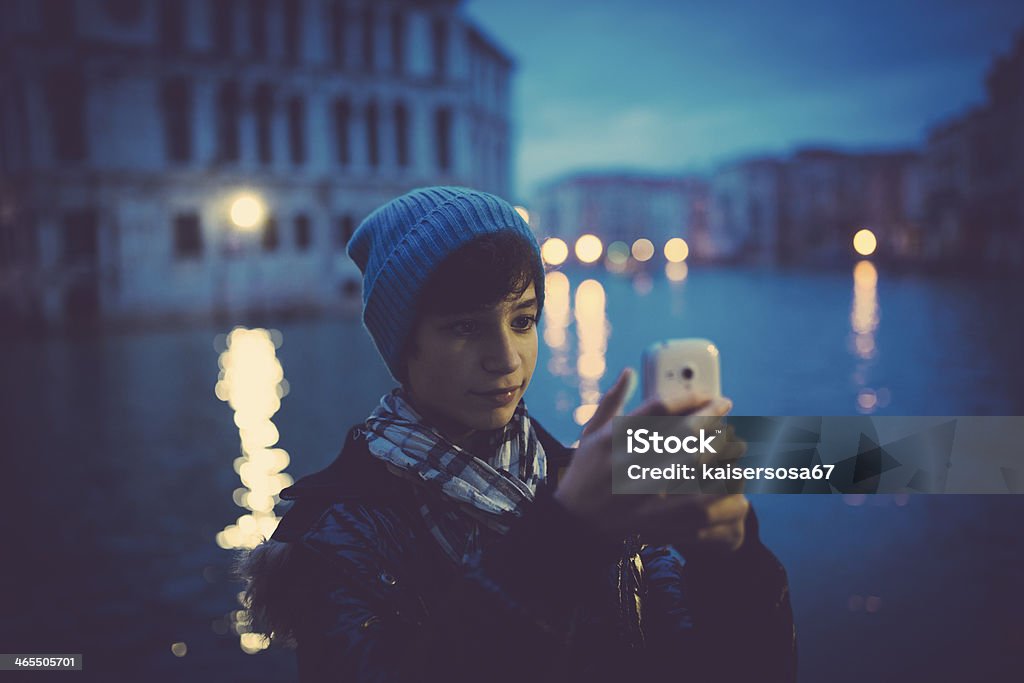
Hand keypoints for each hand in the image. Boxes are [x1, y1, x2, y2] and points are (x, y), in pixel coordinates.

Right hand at [554, 368, 744, 549]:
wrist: (575, 524)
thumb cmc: (586, 472)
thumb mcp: (590, 434)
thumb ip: (611, 402)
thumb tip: (629, 372)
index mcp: (612, 438)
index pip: (660, 407)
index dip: (690, 397)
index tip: (709, 395)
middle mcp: (629, 464)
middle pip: (685, 435)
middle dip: (713, 420)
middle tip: (726, 412)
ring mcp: (644, 495)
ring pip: (698, 470)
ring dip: (722, 454)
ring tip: (735, 445)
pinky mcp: (656, 521)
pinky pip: (700, 506)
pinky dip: (722, 493)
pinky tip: (733, 483)